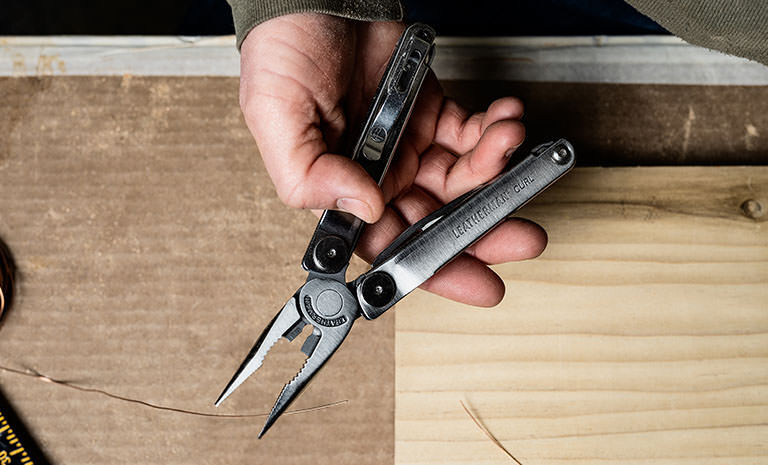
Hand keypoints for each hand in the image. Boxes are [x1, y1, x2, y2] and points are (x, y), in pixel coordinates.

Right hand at [239, 14, 546, 305]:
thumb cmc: (284, 52)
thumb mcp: (274, 117)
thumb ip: (309, 174)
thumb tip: (364, 209)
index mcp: (340, 190)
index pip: (390, 244)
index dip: (433, 268)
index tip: (476, 279)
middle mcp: (380, 177)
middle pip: (439, 221)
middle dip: (484, 230)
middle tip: (522, 236)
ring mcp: (410, 146)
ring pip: (464, 179)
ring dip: (495, 167)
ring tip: (507, 140)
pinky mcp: (434, 113)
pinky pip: (474, 134)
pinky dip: (495, 131)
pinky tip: (505, 119)